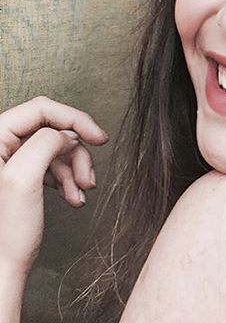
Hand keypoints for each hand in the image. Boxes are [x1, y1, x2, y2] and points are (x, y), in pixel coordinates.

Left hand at [0, 96, 108, 275]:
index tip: (99, 138)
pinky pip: (51, 166)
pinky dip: (67, 180)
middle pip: (52, 131)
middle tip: (88, 177)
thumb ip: (45, 143)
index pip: (41, 109)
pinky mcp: (17, 177)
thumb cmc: (2, 235)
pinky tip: (73, 197)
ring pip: (55, 149)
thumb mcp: (23, 179)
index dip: (75, 119)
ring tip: (81, 193)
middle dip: (76, 154)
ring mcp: (8, 162)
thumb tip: (66, 134)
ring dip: (75, 170)